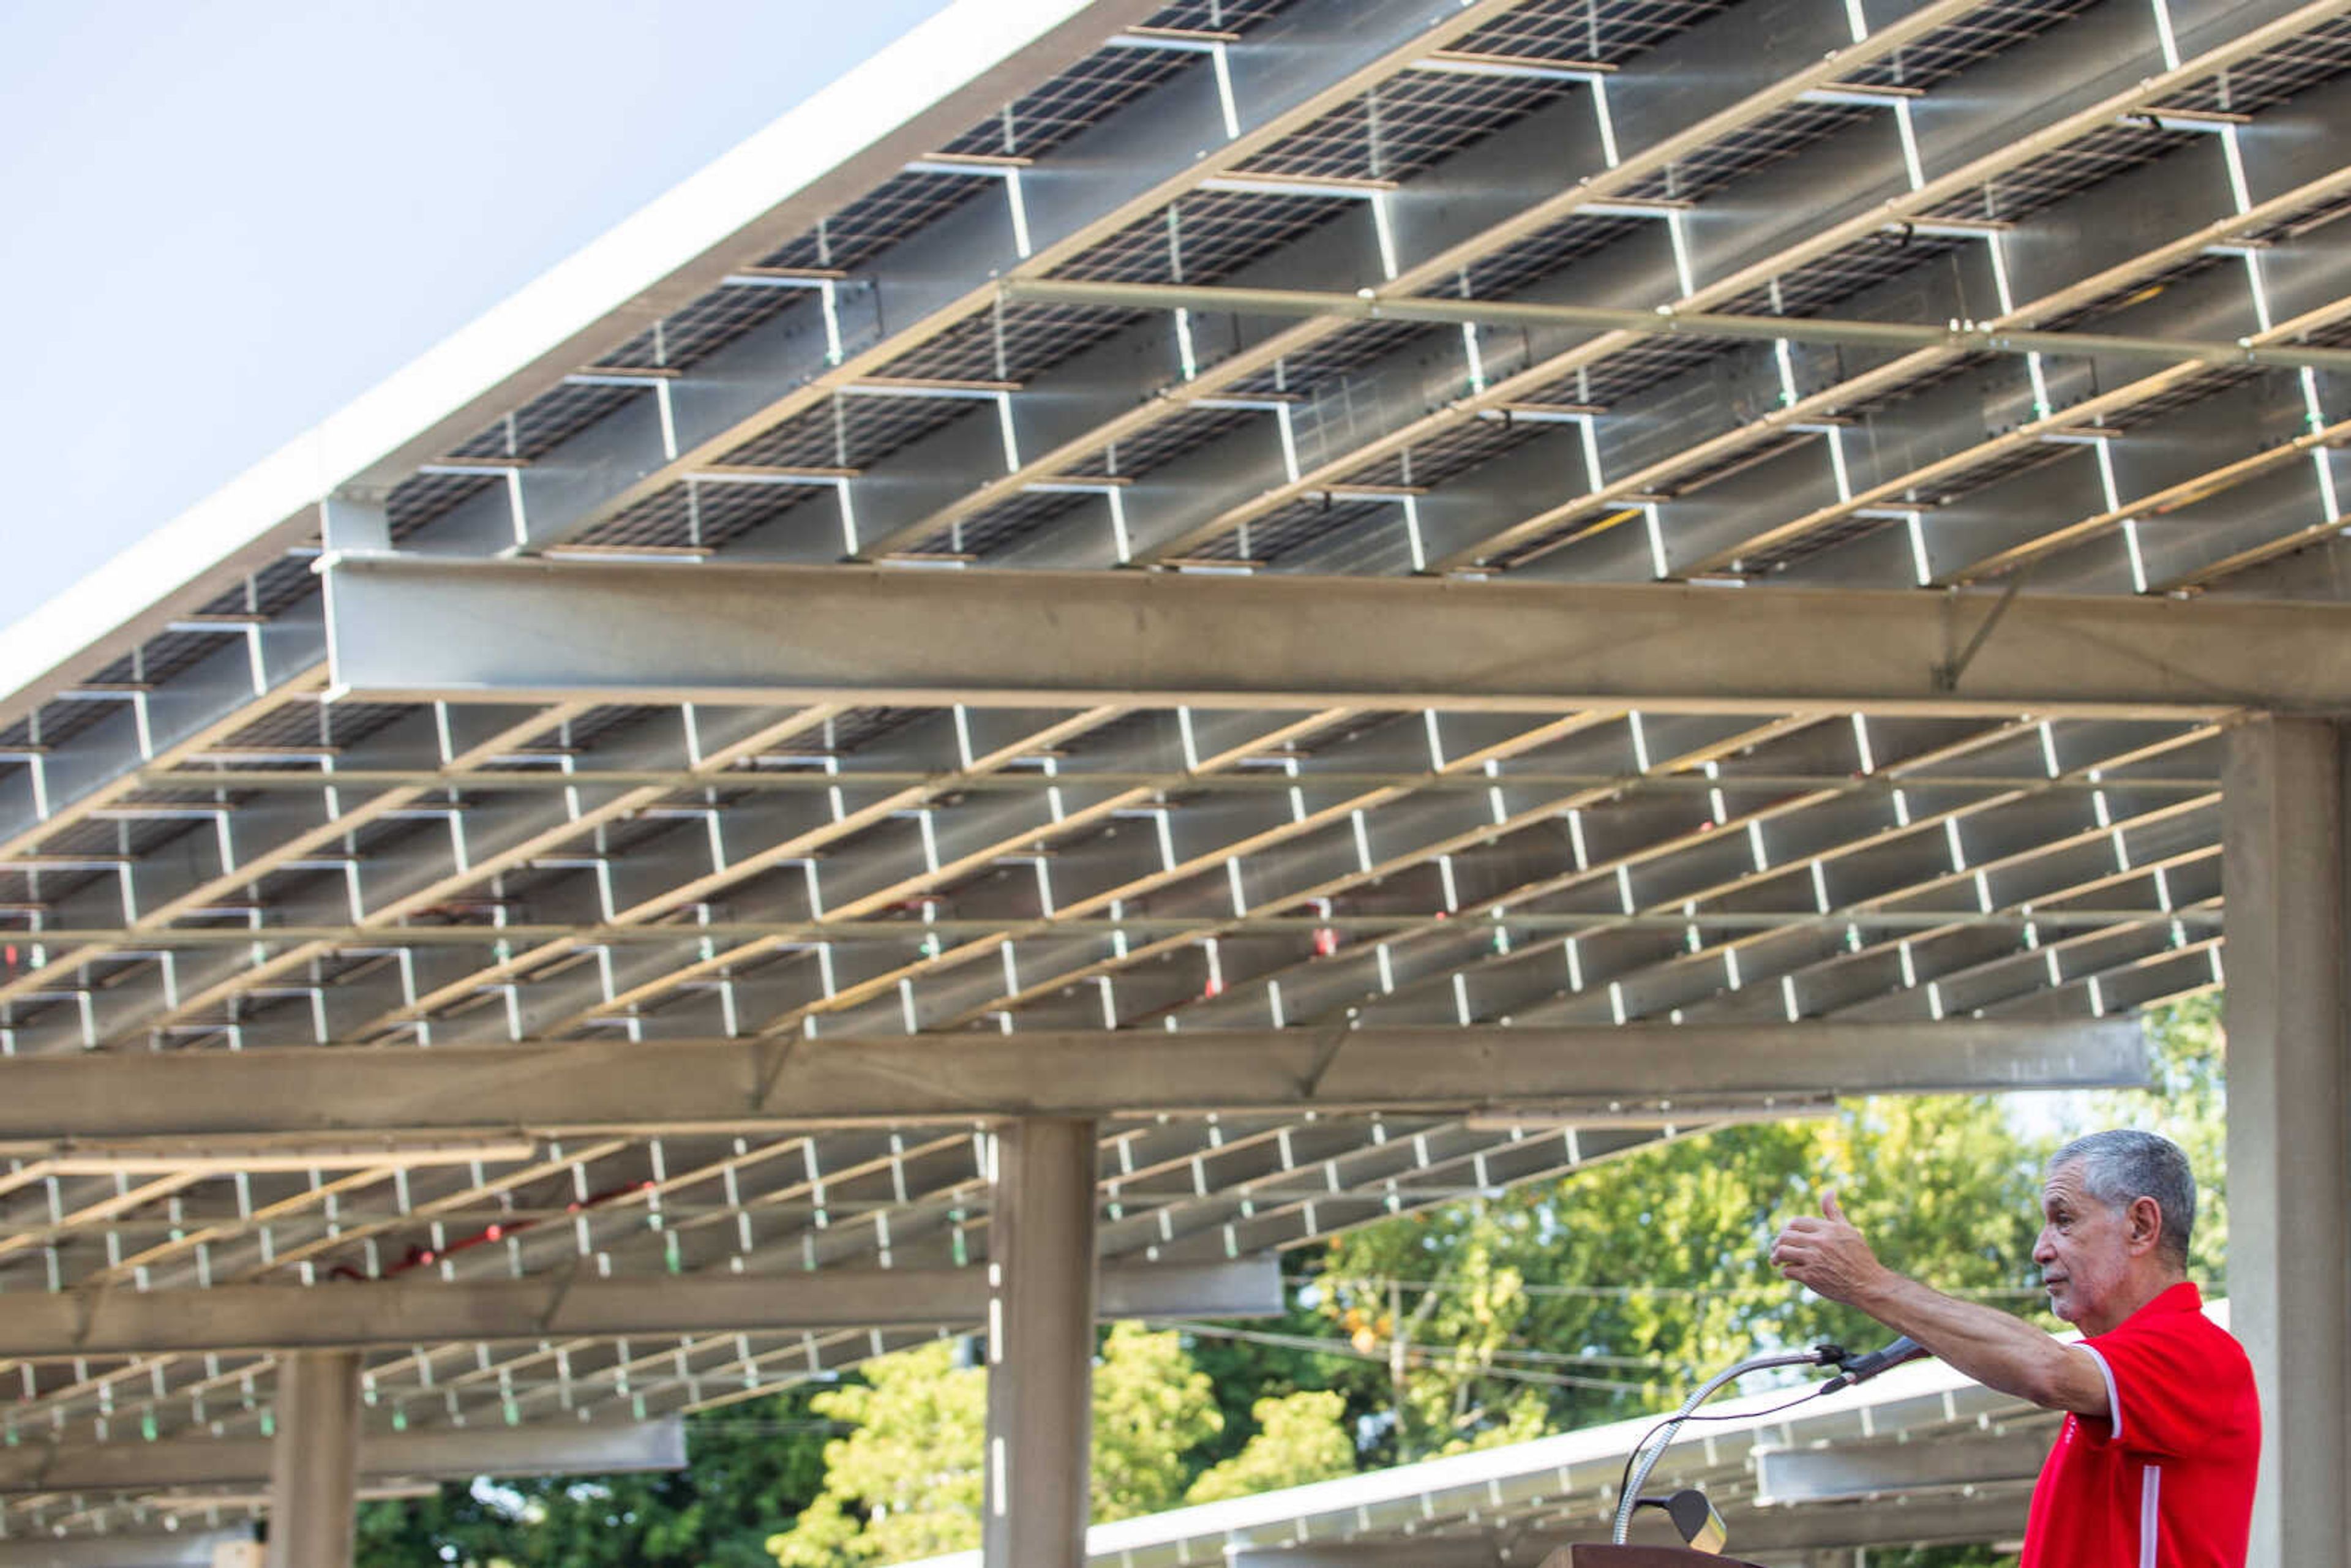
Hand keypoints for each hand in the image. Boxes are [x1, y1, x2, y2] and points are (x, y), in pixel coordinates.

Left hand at [1770, 1190, 1890, 1306]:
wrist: (1869, 1285)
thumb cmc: (1860, 1257)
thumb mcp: (1849, 1231)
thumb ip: (1834, 1212)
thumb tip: (1829, 1191)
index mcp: (1828, 1229)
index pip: (1796, 1222)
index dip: (1787, 1229)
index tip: (1787, 1236)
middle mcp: (1820, 1242)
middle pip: (1785, 1236)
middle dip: (1777, 1242)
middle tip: (1776, 1249)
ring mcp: (1814, 1259)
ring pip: (1782, 1252)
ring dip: (1776, 1257)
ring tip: (1776, 1261)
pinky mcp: (1811, 1277)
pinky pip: (1788, 1271)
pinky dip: (1786, 1272)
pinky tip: (1790, 1273)